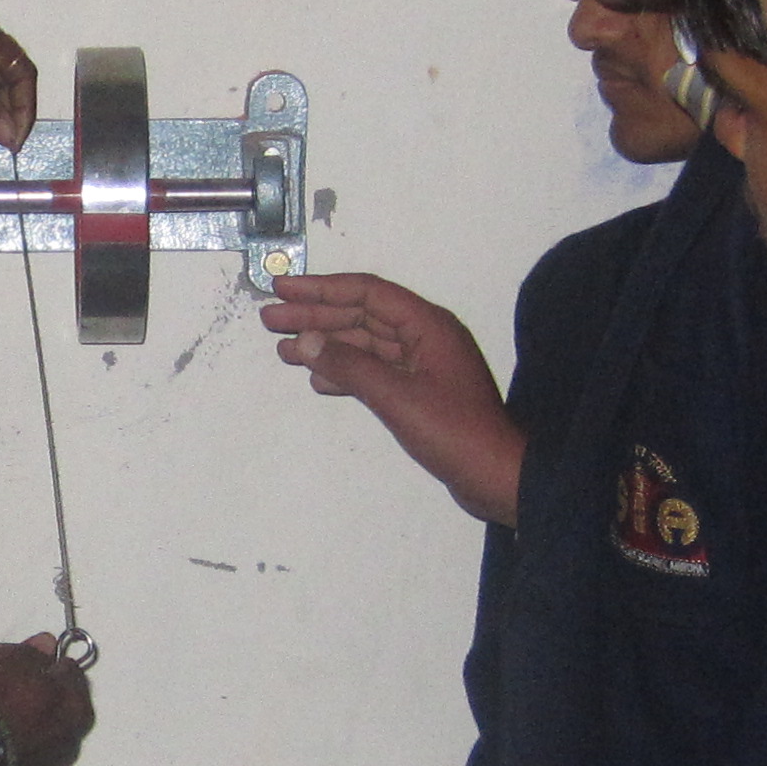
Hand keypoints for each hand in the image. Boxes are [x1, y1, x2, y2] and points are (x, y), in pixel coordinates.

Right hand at [0, 635, 93, 765]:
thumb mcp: (8, 662)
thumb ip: (31, 653)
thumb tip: (48, 644)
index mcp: (75, 707)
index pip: (69, 674)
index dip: (41, 662)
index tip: (15, 660)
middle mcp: (72, 743)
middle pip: (59, 711)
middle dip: (37, 698)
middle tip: (2, 690)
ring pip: (42, 744)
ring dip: (25, 731)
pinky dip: (12, 757)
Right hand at [261, 273, 524, 525]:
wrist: (496, 476)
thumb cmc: (454, 432)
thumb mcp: (397, 397)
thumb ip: (350, 367)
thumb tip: (306, 341)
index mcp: (427, 325)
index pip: (367, 293)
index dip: (321, 289)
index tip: (283, 289)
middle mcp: (425, 337)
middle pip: (362, 316)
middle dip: (316, 317)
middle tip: (270, 319)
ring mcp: (423, 365)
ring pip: (365, 345)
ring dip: (326, 346)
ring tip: (284, 351)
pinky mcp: (420, 391)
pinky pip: (375, 371)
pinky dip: (346, 373)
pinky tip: (319, 380)